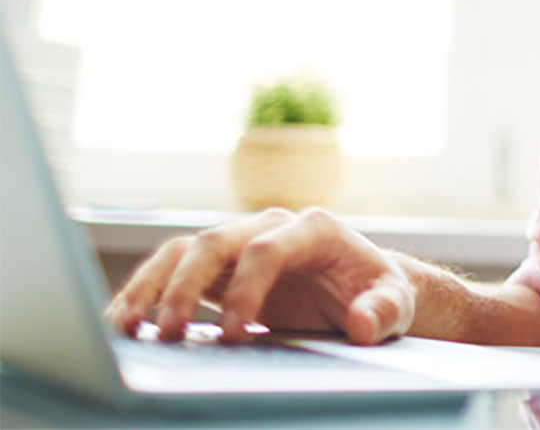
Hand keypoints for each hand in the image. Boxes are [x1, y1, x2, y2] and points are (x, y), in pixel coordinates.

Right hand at [105, 208, 415, 344]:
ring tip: (126, 325)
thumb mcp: (394, 303)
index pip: (269, 248)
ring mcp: (243, 242)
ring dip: (153, 284)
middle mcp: (272, 226)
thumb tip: (363, 324)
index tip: (234, 332)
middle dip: (187, 284)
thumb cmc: (379, 292)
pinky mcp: (223, 267)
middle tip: (169, 332)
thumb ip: (383, 311)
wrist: (366, 288)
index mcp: (315, 229)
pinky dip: (148, 290)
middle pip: (216, 242)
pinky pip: (175, 269)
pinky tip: (125, 320)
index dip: (247, 288)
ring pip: (186, 250)